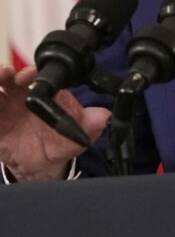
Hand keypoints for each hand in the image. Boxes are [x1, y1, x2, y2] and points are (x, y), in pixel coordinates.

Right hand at [0, 65, 109, 181]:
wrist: (45, 163)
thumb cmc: (60, 139)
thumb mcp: (77, 132)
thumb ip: (91, 122)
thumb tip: (104, 115)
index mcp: (41, 92)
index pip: (33, 75)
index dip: (30, 72)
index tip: (27, 76)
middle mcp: (19, 97)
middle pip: (7, 78)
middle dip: (4, 73)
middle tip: (5, 74)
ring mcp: (5, 112)